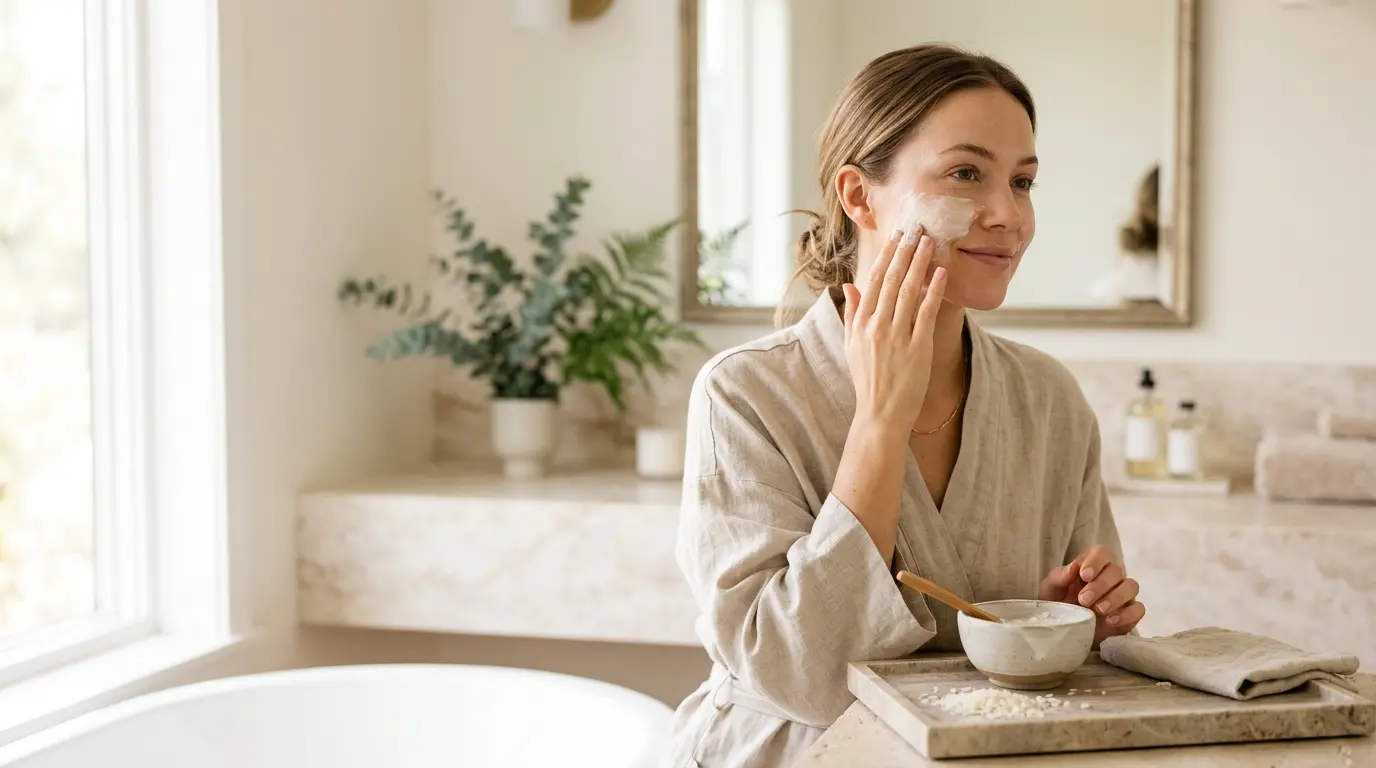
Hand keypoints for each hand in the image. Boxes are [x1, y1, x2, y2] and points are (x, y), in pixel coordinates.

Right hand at [842, 225, 947, 436]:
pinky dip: (934, 290)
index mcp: (860, 323)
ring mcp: (897, 336)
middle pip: (891, 279)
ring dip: (920, 263)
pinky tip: (942, 272)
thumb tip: (849, 285)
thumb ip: (852, 313)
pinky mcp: (917, 348)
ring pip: (908, 290)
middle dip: (905, 250)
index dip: (886, 256)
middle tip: (917, 227)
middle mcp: (876, 326)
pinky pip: (926, 312)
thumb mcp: (852, 345)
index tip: (896, 236)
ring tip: (930, 241)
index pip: (873, 280)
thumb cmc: (868, 380)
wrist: (880, 413)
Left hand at [1037, 545, 1144, 647]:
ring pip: (1131, 586)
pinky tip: (1111, 621)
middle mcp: (1110, 578)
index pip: (1101, 552)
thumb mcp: (1050, 590)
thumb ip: (1059, 577)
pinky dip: (1127, 614)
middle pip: (1116, 571)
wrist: (1064, 632)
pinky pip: (1138, 609)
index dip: (1095, 561)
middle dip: (1101, 584)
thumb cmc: (1058, 605)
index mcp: (1091, 566)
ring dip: (1115, 597)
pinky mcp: (1130, 614)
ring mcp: (1123, 595)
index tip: (1084, 575)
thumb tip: (1073, 567)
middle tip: (1084, 600)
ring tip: (1098, 610)